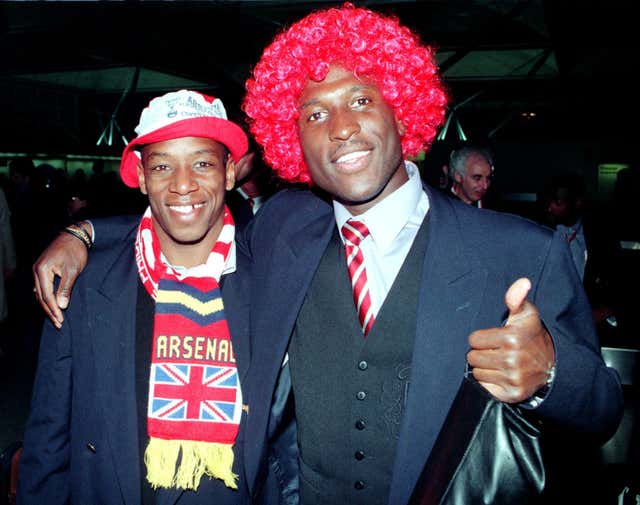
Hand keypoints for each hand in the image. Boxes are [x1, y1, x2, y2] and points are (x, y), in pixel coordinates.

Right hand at [33, 231, 87, 327]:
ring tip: (56, 318)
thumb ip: (65, 288)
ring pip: (40, 293)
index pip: (46, 295)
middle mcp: (37, 271)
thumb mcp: (72, 271)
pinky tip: (53, 305)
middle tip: (58, 323)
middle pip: (41, 296)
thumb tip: (61, 306)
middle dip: (49, 311)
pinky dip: (48, 298)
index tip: (60, 320)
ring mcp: (39, 270)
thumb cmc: (74, 251)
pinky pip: (42, 288)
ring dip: (48, 306)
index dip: (53, 309)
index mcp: (42, 270)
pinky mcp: (44, 270)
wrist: (74, 236)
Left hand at [467, 278, 554, 402]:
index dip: (482, 338)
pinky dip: (490, 382)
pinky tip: (502, 375)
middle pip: (473, 357)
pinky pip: (485, 387)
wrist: (551, 364)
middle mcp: (511, 360)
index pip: (473, 340)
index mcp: (511, 338)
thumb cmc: (531, 336)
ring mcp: (512, 378)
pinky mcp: (512, 394)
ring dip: (485, 367)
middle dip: (482, 353)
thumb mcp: (525, 314)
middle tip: (497, 351)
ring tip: (500, 362)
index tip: (495, 339)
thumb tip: (522, 282)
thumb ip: (516, 297)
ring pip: (477, 372)